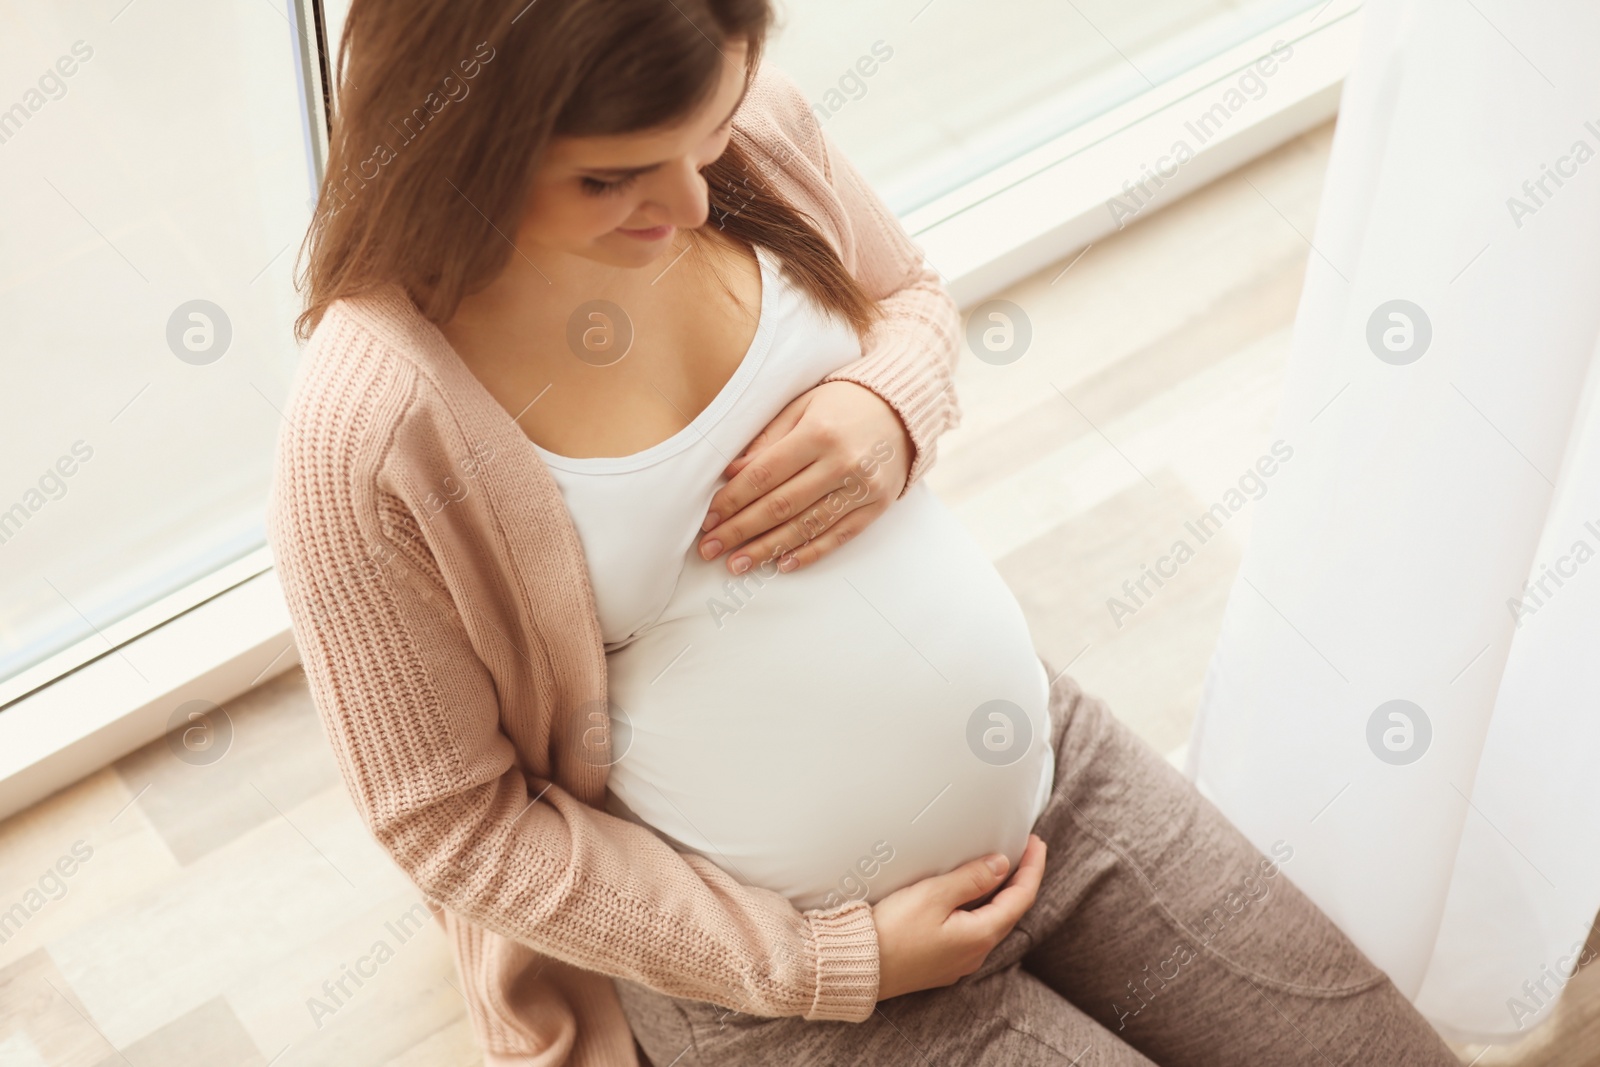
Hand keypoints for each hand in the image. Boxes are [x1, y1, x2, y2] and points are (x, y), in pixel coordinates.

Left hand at [698, 380, 911, 574]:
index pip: (764, 475)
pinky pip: (838, 536)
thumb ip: (767, 440)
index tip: (708, 520)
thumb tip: (730, 473)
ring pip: (806, 526)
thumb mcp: (802, 407)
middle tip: (710, 550)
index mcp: (818, 433)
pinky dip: (809, 553)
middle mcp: (841, 462)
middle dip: (741, 530)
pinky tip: (782, 565)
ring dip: (767, 549)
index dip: (733, 500)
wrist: (904, 408)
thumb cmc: (843, 404)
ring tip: (737, 564)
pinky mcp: (877, 506)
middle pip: (781, 505)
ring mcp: (862, 488)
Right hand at [872, 835, 1046, 1000]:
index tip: (1036, 843)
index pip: (1021, 897)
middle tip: (1024, 852)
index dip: (1032, 867)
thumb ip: (971, 879)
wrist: (858, 965)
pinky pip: (973, 931)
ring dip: (1000, 895)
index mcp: (980, 935)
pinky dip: (981, 908)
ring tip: (1002, 869)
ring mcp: (959, 961)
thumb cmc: (892, 932)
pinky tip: (971, 897)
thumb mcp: (934, 895)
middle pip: (1010, 911)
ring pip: (991, 922)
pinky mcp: (941, 962)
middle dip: (1020, 880)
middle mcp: (975, 953)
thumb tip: (1000, 866)